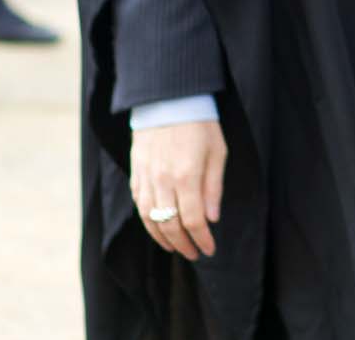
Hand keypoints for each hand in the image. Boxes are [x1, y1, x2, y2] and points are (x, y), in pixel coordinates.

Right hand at [130, 119, 226, 259]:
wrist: (169, 100)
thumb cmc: (200, 125)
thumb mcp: (218, 152)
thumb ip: (214, 187)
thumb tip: (212, 219)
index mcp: (186, 177)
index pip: (193, 220)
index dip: (201, 239)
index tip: (210, 249)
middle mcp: (163, 182)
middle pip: (170, 225)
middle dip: (183, 245)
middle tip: (195, 254)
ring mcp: (146, 179)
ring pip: (150, 220)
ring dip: (163, 238)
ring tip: (176, 247)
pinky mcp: (136, 174)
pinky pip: (139, 206)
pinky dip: (148, 222)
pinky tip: (158, 228)